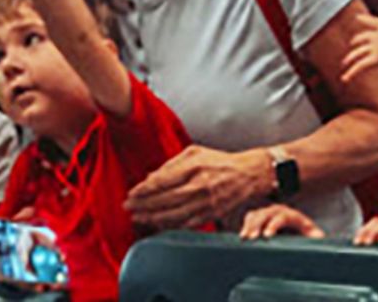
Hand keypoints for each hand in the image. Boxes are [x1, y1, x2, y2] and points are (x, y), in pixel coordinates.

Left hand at [125, 146, 272, 230]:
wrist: (249, 175)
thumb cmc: (220, 161)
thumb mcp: (194, 152)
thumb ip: (171, 164)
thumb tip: (150, 177)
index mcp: (193, 167)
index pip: (162, 181)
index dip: (143, 190)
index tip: (131, 194)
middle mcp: (199, 185)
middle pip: (164, 199)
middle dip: (143, 205)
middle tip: (128, 208)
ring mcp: (206, 202)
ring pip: (174, 214)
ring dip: (153, 218)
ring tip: (138, 218)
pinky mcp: (211, 214)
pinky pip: (187, 223)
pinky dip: (170, 225)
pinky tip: (158, 225)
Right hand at [239, 203, 323, 239]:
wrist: (305, 235)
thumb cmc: (310, 238)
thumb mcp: (315, 238)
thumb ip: (316, 237)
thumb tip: (318, 237)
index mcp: (295, 216)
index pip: (282, 216)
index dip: (273, 225)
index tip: (267, 236)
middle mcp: (281, 212)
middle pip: (266, 213)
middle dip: (257, 225)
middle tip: (252, 238)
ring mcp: (271, 213)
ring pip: (257, 214)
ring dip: (249, 225)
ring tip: (245, 238)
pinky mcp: (264, 218)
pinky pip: (252, 217)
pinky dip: (246, 225)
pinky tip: (243, 235)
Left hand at [339, 13, 377, 82]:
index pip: (375, 22)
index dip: (365, 20)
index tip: (357, 19)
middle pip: (363, 37)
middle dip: (356, 41)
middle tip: (352, 43)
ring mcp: (377, 46)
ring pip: (358, 53)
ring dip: (350, 58)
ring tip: (344, 63)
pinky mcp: (377, 58)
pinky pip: (360, 67)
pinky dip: (351, 73)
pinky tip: (344, 78)